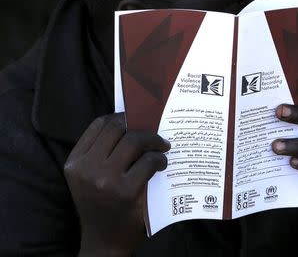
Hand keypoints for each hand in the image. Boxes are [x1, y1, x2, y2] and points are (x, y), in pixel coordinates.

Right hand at [64, 114, 169, 255]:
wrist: (104, 242)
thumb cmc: (101, 205)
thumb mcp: (89, 178)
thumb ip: (102, 153)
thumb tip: (133, 123)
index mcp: (75, 162)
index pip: (99, 125)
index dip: (121, 116)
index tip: (136, 119)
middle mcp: (86, 168)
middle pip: (118, 129)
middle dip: (141, 127)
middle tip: (156, 135)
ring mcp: (105, 180)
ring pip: (134, 141)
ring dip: (154, 141)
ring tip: (162, 148)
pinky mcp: (126, 192)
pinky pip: (149, 162)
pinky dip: (160, 159)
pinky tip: (162, 164)